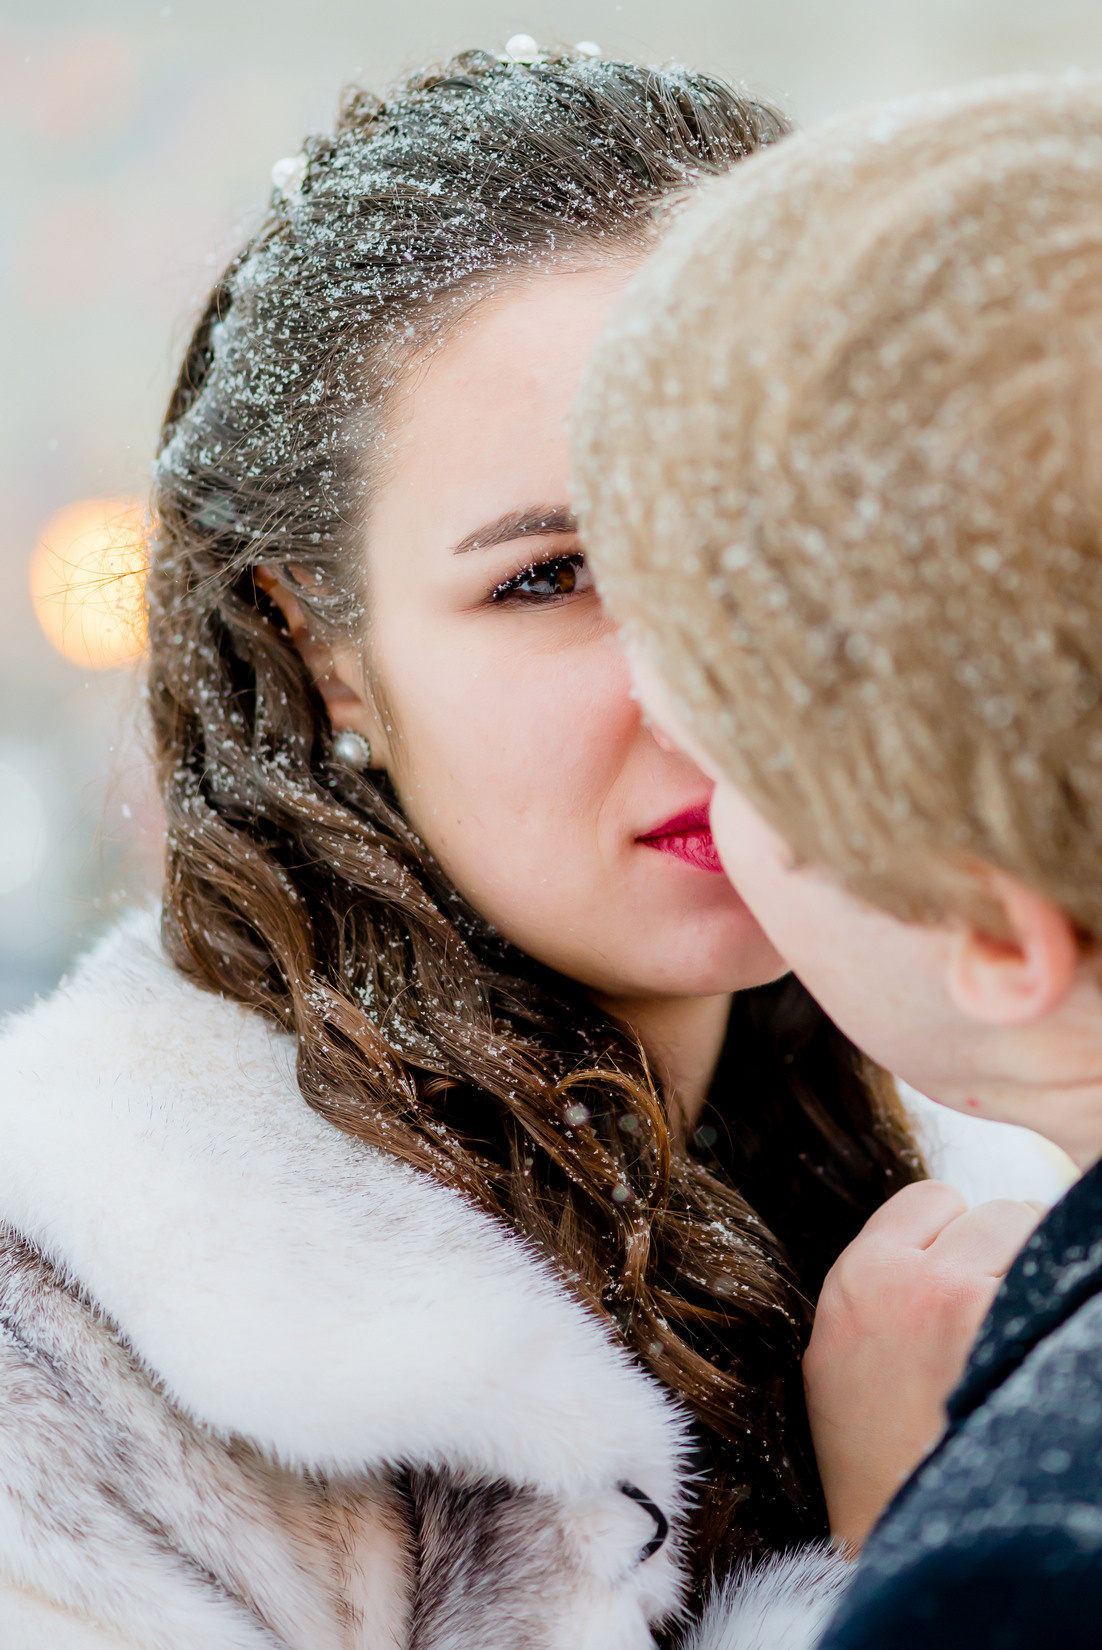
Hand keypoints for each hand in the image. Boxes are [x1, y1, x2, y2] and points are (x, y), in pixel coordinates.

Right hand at [803, 1180, 1043, 1551]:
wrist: (898, 1538)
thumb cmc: (873, 1458)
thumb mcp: (836, 1353)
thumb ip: (875, 1282)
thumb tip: (937, 1234)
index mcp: (856, 1279)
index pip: (930, 1199)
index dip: (951, 1236)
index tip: (955, 1282)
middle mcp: (910, 1281)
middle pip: (993, 1214)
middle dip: (1002, 1255)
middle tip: (992, 1321)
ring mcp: (967, 1304)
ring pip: (1034, 1239)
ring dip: (1035, 1276)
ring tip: (1013, 1340)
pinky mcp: (1014, 1335)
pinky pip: (1060, 1282)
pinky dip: (1059, 1308)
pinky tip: (1037, 1353)